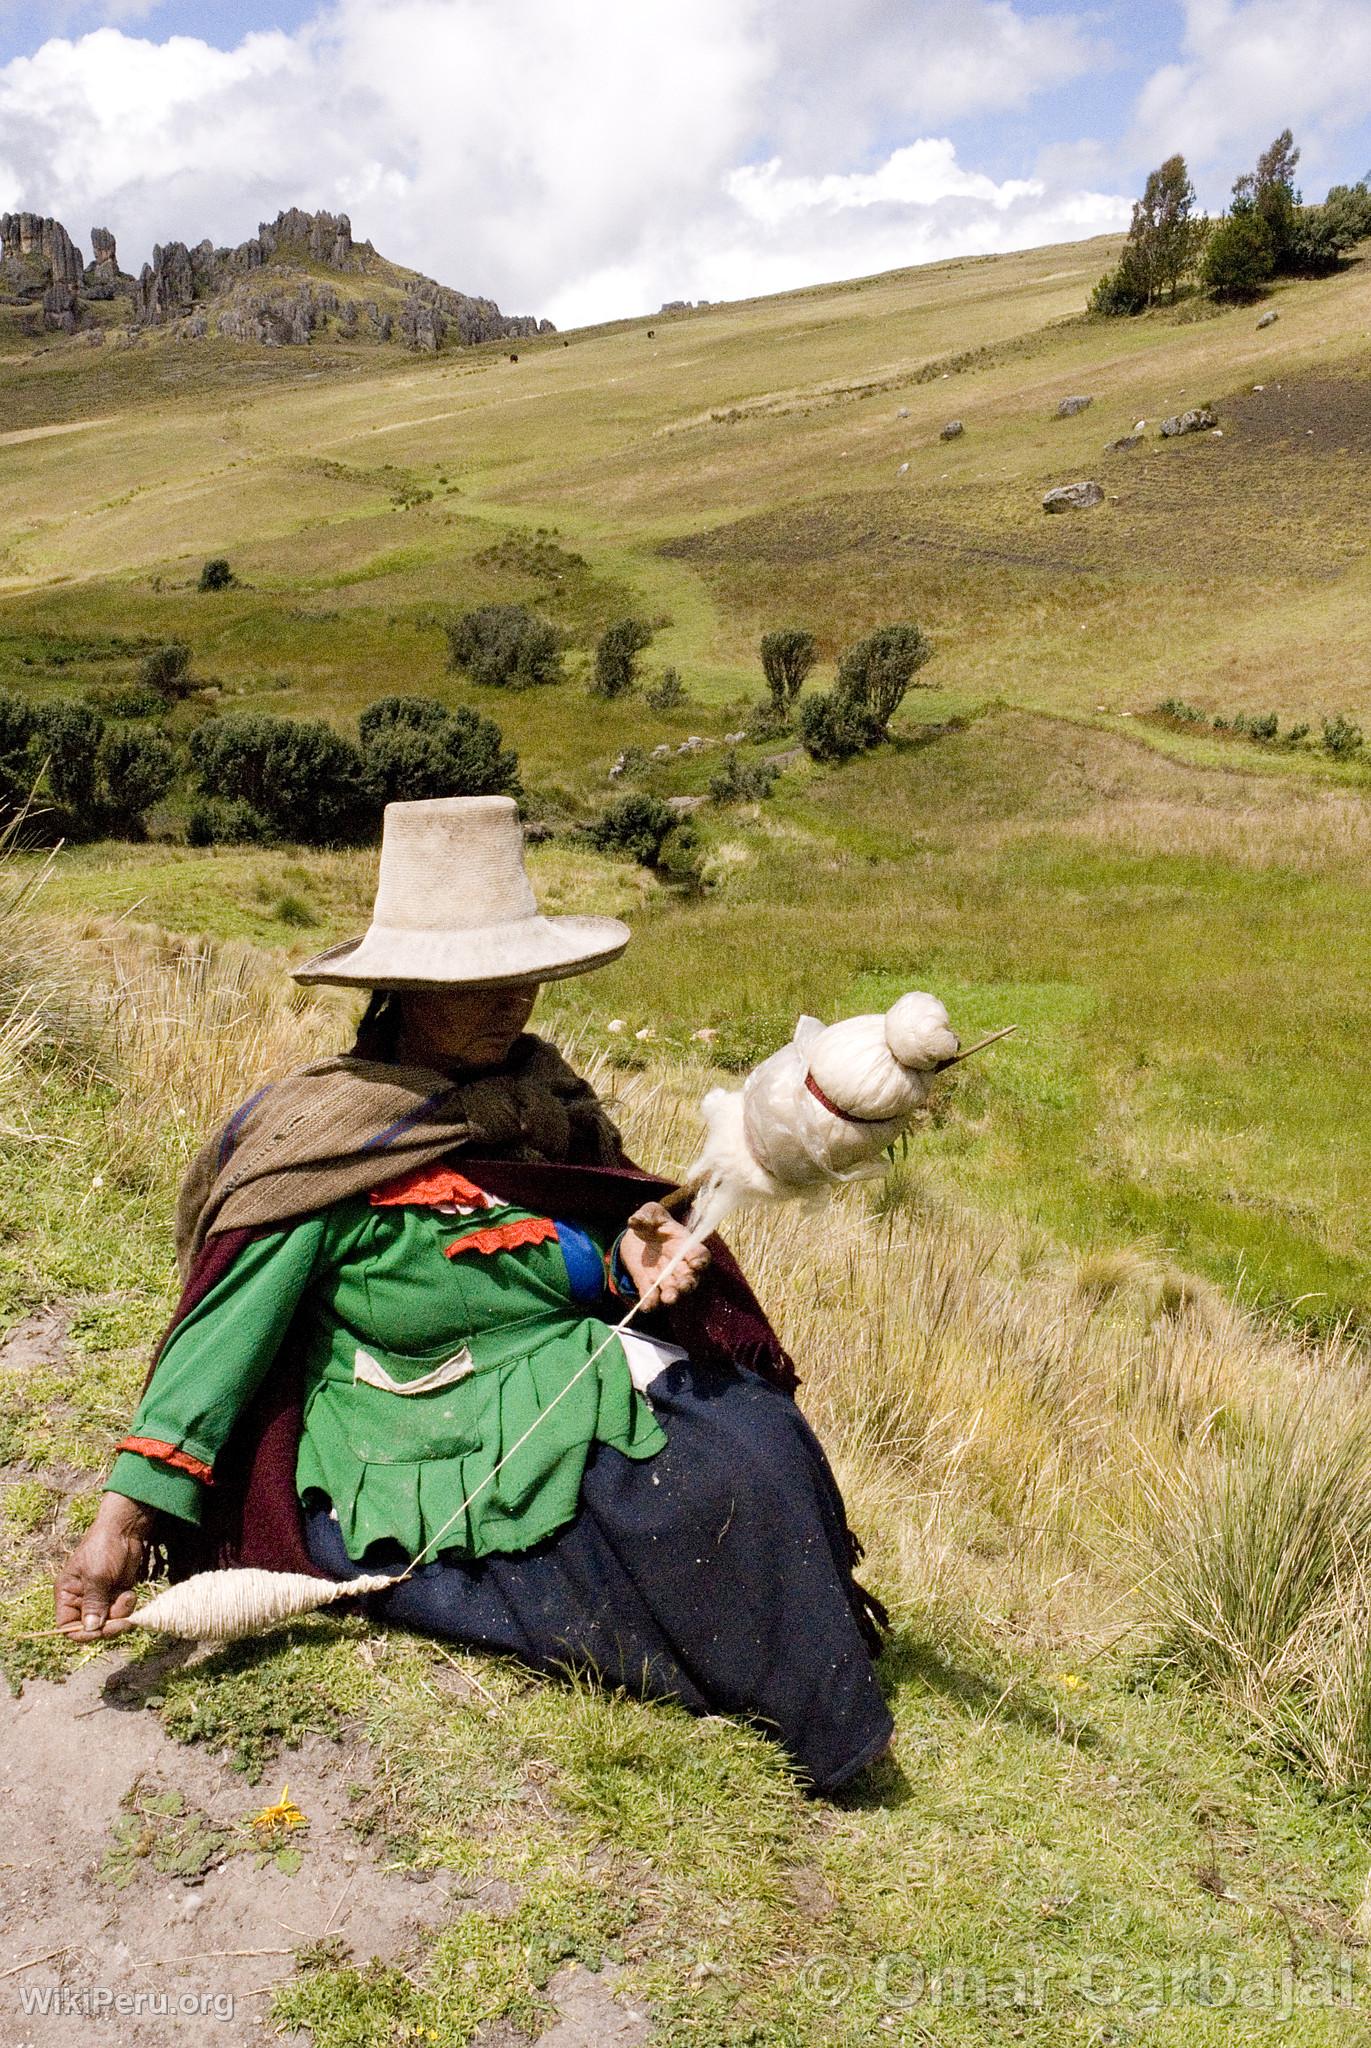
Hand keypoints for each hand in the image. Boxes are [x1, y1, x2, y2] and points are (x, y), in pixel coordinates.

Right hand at [53, 1493, 153, 1639]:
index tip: (100, 1630)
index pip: (67, 1627)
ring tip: (127, 1597)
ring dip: (120, 1615)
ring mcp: (100, 1598)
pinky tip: (130, 1593)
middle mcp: (81, 1600)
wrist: (126, 1529)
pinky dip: (127, 1608)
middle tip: (123, 1619)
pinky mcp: (116, 1595)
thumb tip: (91, 1628)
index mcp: (66, 1595)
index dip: (82, 1634)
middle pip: (90, 1629)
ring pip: (108, 1623)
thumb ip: (93, 1603)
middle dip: (108, 1626)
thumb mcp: (97, 1575)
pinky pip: (120, 1613)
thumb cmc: (104, 1547)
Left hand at [619, 1201, 710, 1308]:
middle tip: (682, 1287)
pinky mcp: (647, 1283)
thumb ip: (645, 1215)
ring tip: (668, 1299)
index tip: (696, 1264)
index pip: (700, 1254)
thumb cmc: (651, 1220)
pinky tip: (646, 1307)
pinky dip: (650, 1302)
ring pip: (674, 1290)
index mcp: (684, 1243)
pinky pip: (651, 1296)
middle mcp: (679, 1264)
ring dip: (673, 1295)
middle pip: (690, 1278)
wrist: (636, 1235)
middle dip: (687, 1283)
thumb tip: (635, 1221)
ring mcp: (664, 1276)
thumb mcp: (649, 1212)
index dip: (700, 1260)